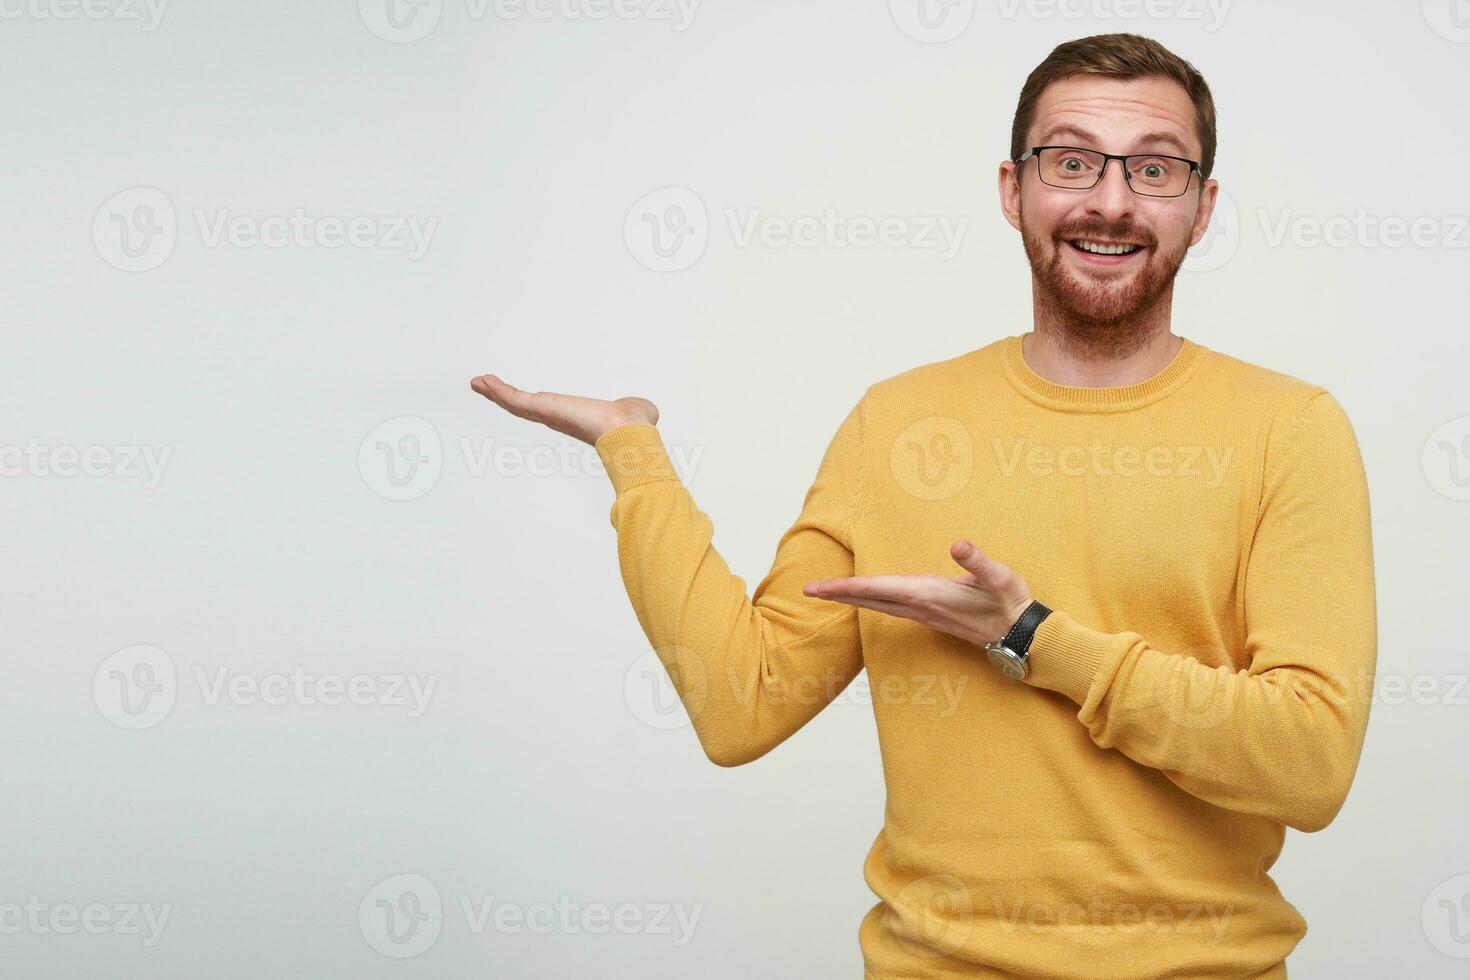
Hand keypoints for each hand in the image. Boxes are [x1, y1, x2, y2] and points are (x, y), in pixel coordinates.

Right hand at [469, 374, 658, 445]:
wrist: (628, 432)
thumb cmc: (634, 427)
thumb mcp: (631, 411)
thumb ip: (634, 409)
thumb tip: (647, 411)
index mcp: (573, 418)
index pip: (546, 410)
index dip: (530, 404)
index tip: (520, 399)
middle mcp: (557, 418)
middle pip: (523, 407)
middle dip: (504, 398)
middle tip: (485, 388)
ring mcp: (548, 415)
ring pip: (514, 403)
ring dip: (495, 392)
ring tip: (478, 382)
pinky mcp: (543, 408)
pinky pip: (515, 398)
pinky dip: (498, 389)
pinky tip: (484, 380)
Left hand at [803, 539, 1032, 648]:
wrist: (1022, 636)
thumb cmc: (1011, 603)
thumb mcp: (1000, 577)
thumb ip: (978, 562)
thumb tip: (958, 545)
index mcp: (929, 594)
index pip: (879, 589)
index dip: (848, 586)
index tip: (820, 587)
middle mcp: (921, 607)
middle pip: (870, 600)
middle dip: (838, 594)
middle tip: (807, 589)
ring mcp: (924, 615)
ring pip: (878, 605)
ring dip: (851, 597)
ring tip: (827, 591)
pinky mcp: (931, 617)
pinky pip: (890, 609)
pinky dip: (871, 602)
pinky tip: (865, 599)